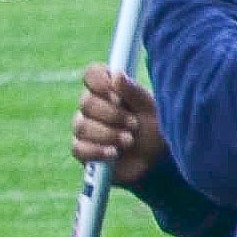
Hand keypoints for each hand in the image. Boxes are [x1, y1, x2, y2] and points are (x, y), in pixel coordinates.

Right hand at [74, 65, 163, 186]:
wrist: (158, 162)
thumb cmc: (156, 131)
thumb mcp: (152, 110)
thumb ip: (134, 92)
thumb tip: (116, 74)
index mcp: (110, 89)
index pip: (92, 74)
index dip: (99, 82)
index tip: (117, 96)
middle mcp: (93, 106)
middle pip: (86, 102)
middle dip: (112, 115)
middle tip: (134, 124)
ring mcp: (85, 128)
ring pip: (82, 126)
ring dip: (108, 134)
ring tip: (129, 141)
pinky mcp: (83, 150)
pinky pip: (78, 148)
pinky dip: (97, 151)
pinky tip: (114, 153)